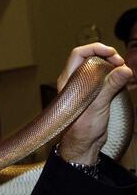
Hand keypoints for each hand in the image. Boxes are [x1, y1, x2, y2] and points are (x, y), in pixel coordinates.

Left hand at [57, 43, 132, 164]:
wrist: (83, 146)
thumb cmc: (82, 129)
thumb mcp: (97, 106)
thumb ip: (110, 86)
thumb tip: (125, 70)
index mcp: (68, 80)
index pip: (78, 54)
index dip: (95, 48)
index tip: (112, 53)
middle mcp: (75, 81)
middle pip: (91, 58)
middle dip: (108, 57)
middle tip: (121, 64)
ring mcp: (85, 87)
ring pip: (99, 68)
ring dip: (113, 66)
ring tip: (125, 72)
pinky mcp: (94, 94)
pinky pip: (105, 79)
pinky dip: (115, 76)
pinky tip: (125, 80)